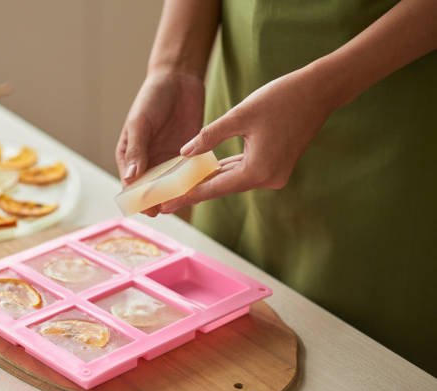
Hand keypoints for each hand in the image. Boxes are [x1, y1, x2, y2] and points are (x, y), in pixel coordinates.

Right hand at [116, 71, 204, 215]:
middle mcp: (149, 161)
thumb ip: (136, 150)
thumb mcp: (140, 123)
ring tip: (186, 201)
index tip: (149, 210)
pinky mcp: (188, 154)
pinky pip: (190, 172)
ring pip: (173, 185)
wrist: (178, 79)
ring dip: (178, 193)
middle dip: (160, 200)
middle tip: (171, 209)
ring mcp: (169, 159)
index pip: (132, 184)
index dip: (139, 199)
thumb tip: (130, 179)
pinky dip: (194, 180)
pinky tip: (202, 187)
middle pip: (153, 189)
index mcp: (130, 156)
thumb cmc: (151, 98)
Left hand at [159, 67, 335, 213]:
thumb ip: (209, 136)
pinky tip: (206, 172)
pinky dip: (225, 171)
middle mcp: (267, 179)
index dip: (187, 195)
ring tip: (179, 187)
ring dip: (208, 181)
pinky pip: (244, 171)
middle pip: (221, 187)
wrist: (319, 91)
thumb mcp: (239, 115)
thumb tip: (184, 153)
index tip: (165, 205)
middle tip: (165, 200)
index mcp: (257, 171)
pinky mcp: (276, 166)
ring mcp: (273, 175)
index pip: (213, 188)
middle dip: (194, 191)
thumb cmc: (280, 99)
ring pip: (232, 179)